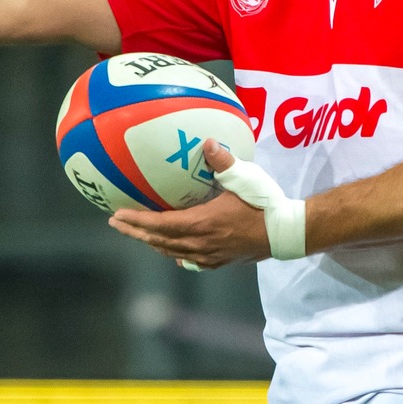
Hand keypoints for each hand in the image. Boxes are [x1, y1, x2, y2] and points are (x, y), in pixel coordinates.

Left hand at [108, 139, 270, 268]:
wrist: (286, 232)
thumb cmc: (264, 203)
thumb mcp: (244, 178)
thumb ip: (223, 160)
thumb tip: (207, 142)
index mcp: (202, 223)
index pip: (161, 224)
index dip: (137, 221)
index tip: (117, 215)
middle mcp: (201, 244)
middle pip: (159, 241)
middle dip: (135, 232)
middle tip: (116, 223)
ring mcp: (210, 256)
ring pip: (172, 252)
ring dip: (151, 242)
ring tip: (137, 234)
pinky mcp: (220, 261)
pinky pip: (188, 260)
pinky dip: (173, 253)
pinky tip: (172, 251)